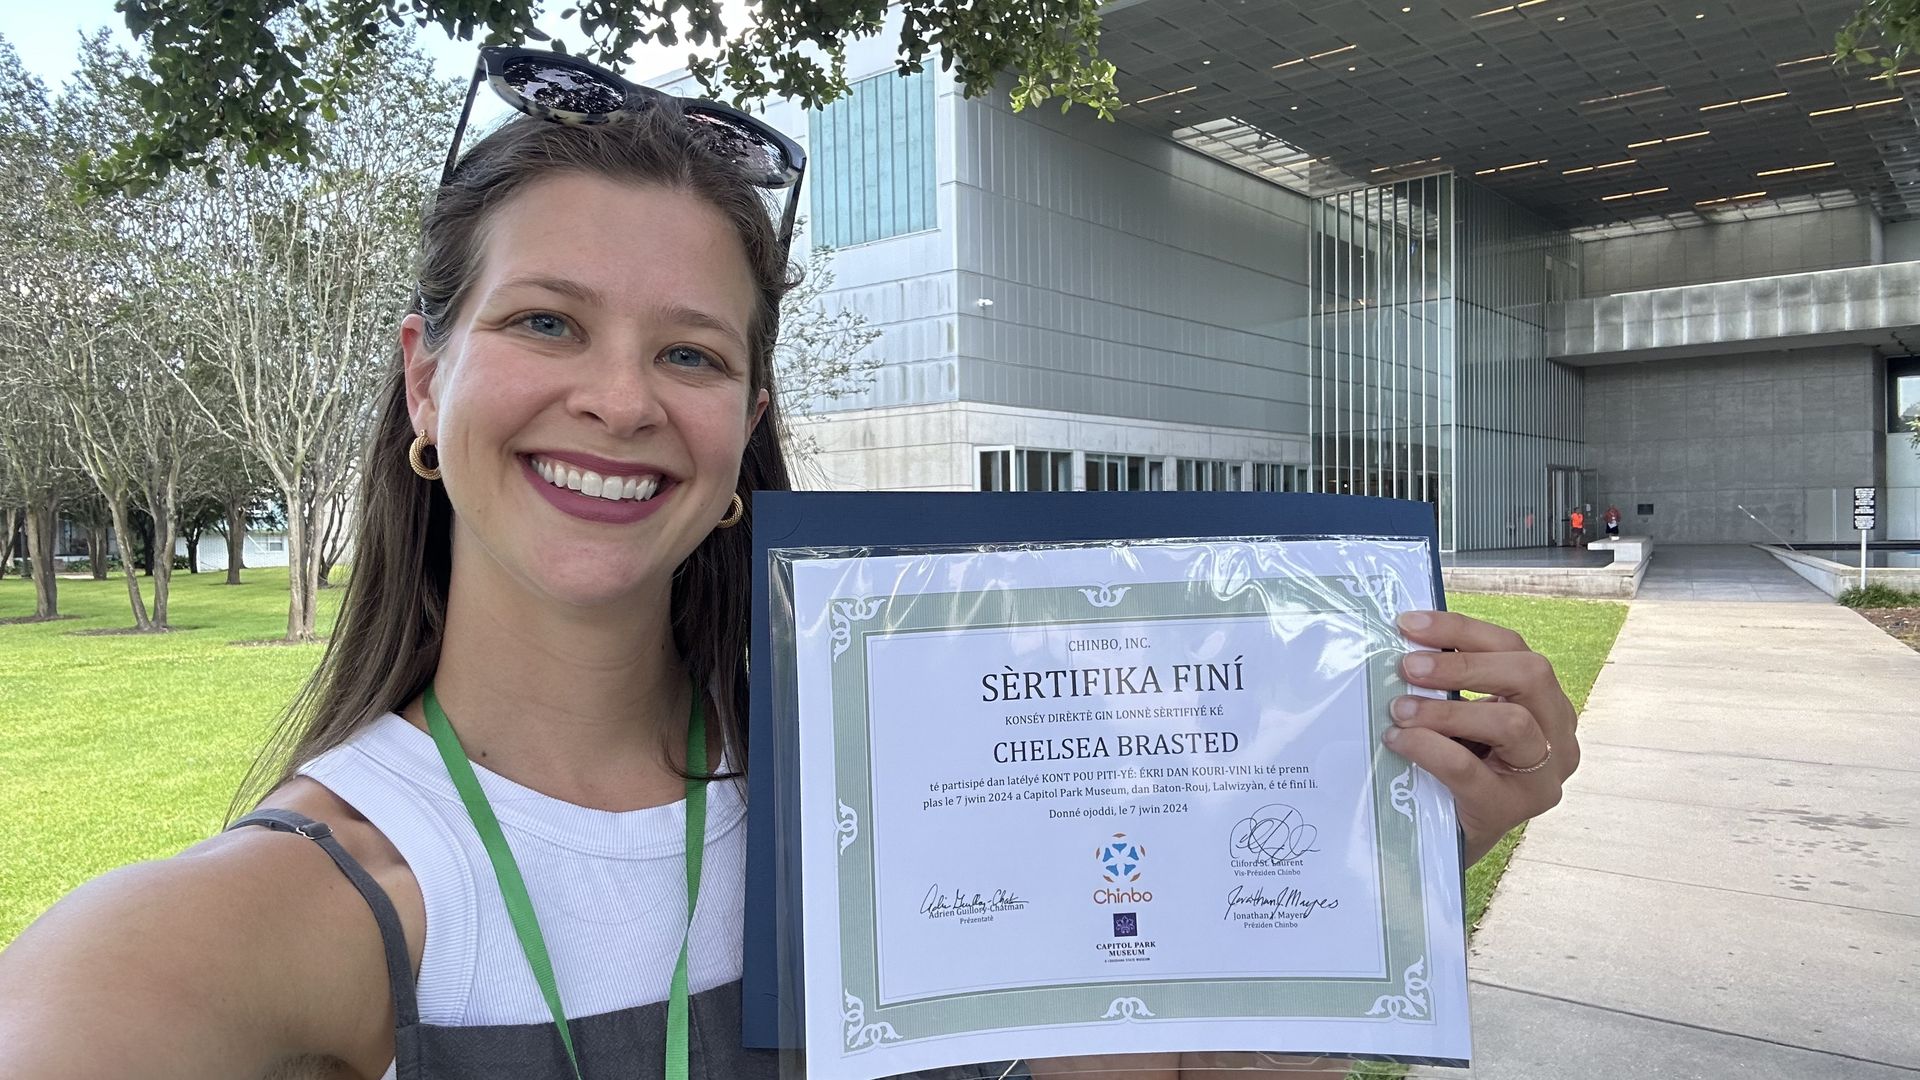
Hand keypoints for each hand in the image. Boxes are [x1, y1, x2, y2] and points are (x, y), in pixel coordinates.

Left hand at [1386, 610, 1579, 863]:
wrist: (1449, 840)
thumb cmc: (1452, 770)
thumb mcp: (1459, 720)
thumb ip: (1449, 685)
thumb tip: (1404, 642)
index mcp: (1546, 702)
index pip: (1513, 648)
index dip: (1461, 629)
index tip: (1409, 623)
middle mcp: (1557, 735)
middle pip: (1529, 675)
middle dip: (1463, 664)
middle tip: (1408, 666)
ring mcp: (1542, 777)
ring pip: (1512, 723)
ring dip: (1447, 710)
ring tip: (1400, 708)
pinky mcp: (1512, 810)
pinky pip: (1471, 770)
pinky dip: (1430, 748)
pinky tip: (1399, 740)